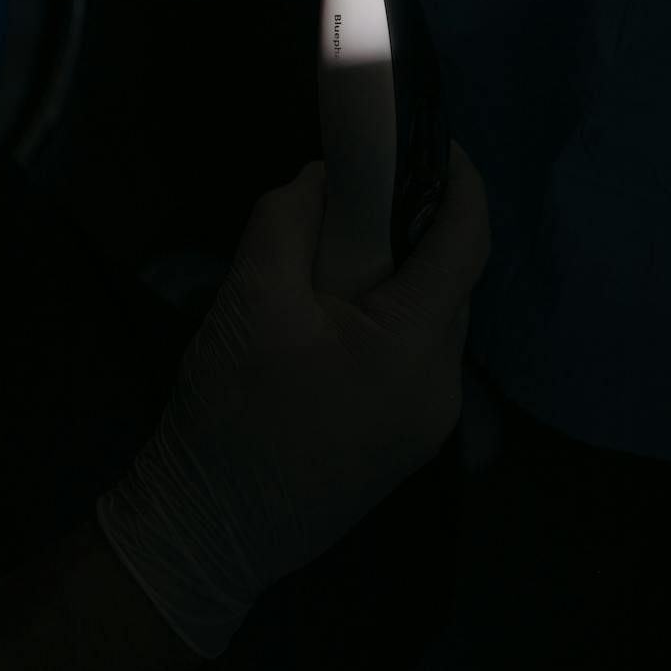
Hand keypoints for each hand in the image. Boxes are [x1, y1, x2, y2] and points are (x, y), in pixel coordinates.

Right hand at [95, 141, 491, 660]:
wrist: (204, 533)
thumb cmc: (234, 412)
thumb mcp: (252, 295)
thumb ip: (291, 218)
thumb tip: (323, 178)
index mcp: (418, 350)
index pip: (467, 242)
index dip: (458, 180)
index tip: (428, 137)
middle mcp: (441, 390)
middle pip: (450, 281)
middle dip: (416, 223)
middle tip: (364, 184)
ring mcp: (423, 426)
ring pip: (429, 318)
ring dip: (397, 272)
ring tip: (340, 242)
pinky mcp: (398, 445)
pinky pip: (410, 355)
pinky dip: (385, 314)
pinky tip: (334, 304)